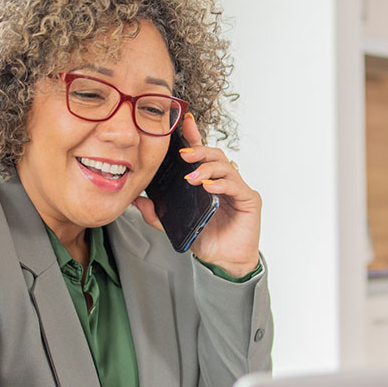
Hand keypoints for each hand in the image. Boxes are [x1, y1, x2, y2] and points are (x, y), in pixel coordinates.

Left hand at [133, 114, 261, 277]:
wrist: (225, 263)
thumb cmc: (207, 241)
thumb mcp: (176, 225)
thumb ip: (157, 215)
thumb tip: (138, 201)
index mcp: (209, 182)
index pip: (201, 155)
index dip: (194, 137)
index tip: (184, 123)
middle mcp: (225, 181)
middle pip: (214, 155)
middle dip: (198, 151)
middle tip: (182, 154)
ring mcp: (238, 188)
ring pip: (225, 165)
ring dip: (207, 168)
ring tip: (193, 177)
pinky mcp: (249, 199)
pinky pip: (236, 185)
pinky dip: (222, 183)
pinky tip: (209, 187)